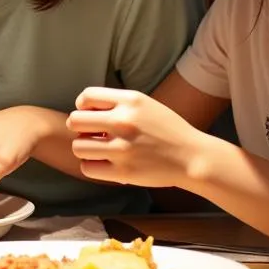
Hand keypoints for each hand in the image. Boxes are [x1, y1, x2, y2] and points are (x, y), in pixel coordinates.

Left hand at [67, 87, 199, 187]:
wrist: (193, 158)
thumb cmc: (167, 130)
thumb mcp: (145, 105)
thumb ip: (117, 103)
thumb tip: (83, 109)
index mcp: (131, 101)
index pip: (86, 96)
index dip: (82, 106)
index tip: (90, 114)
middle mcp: (124, 122)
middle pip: (74, 122)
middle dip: (80, 129)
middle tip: (92, 135)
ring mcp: (122, 148)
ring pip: (78, 147)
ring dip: (85, 149)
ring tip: (99, 150)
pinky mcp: (123, 172)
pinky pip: (87, 168)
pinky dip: (92, 166)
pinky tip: (104, 164)